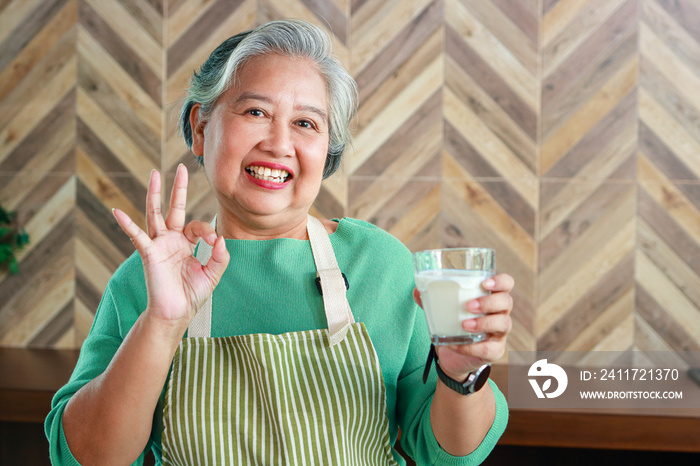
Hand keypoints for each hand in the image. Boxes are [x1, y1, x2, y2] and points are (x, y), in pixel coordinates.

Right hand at [112, 165, 229, 331]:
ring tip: (153, 173)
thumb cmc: (192, 295)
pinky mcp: (149, 254)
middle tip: (181, 168)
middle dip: (178, 189)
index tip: (213, 243)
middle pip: (174, 208)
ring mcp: (159, 245)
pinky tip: (117, 211)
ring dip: (155, 194)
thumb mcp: (213, 274)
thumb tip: (220, 238)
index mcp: (187, 244)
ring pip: (155, 214)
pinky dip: (127, 224)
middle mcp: (172, 240)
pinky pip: (137, 236)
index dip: (207, 231)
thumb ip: (220, 256)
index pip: (197, 226)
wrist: (176, 314)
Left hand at [413, 273, 513, 380]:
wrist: (452, 356)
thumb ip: (432, 300)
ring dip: (484, 322)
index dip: (500, 281)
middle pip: (506, 302)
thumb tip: (417, 290)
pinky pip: (488, 349)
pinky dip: (471, 347)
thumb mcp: (442, 310)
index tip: (484, 283)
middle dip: (489, 302)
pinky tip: (456, 344)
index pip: (506, 284)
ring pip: (503, 324)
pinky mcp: (494, 351)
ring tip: (465, 324)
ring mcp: (499, 333)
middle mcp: (499, 313)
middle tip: (468, 305)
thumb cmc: (452, 325)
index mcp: (490, 297)